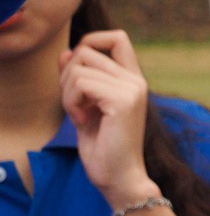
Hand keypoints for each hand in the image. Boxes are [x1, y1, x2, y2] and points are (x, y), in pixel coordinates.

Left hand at [59, 30, 155, 207]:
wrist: (119, 177)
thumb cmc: (103, 145)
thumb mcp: (84, 105)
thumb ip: (78, 78)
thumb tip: (66, 52)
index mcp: (132, 80)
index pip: (116, 38)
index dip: (90, 42)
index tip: (78, 69)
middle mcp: (137, 81)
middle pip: (86, 51)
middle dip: (67, 76)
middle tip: (75, 104)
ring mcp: (132, 89)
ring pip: (78, 68)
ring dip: (67, 94)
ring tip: (80, 116)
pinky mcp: (123, 101)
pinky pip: (81, 84)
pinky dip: (71, 103)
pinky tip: (82, 122)